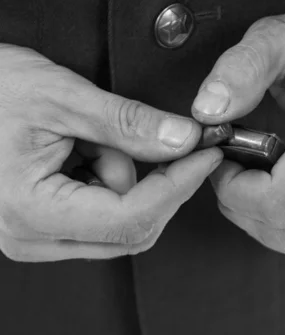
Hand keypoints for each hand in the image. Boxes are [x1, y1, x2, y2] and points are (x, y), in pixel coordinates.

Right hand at [0, 45, 221, 261]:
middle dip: (146, 180)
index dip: (178, 185)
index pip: (130, 217)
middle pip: (130, 229)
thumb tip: (183, 140)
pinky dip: (103, 183)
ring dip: (118, 177)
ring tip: (82, 138)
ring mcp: (33, 239)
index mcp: (30, 210)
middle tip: (138, 134)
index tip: (204, 155)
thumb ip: (127, 123)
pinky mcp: (40, 231)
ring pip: (118, 225)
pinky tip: (75, 154)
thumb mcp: (61, 95)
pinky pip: (98, 219)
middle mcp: (30, 238)